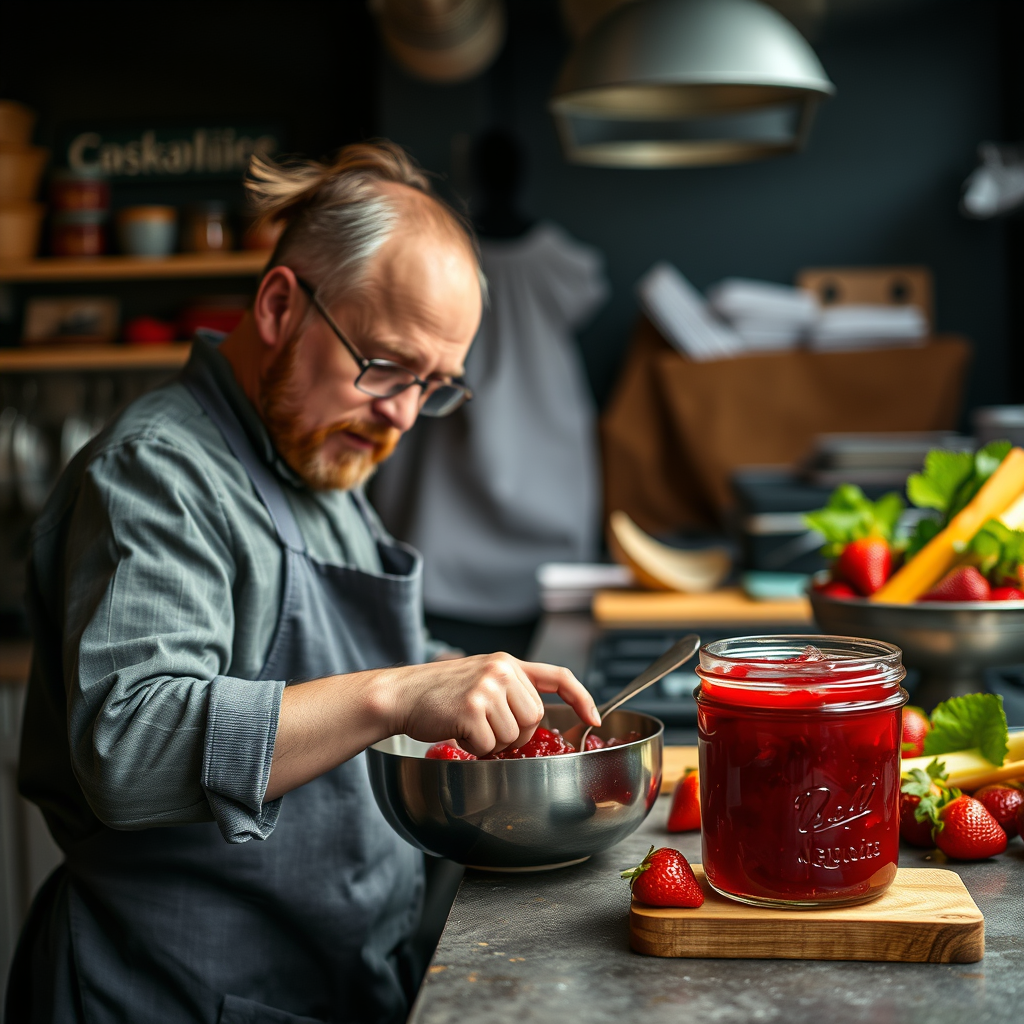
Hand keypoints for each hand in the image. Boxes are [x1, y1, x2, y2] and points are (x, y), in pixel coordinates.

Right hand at [385, 653, 599, 755]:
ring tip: (469, 727)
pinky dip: (475, 748)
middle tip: (487, 727)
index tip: (594, 718)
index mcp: (507, 662)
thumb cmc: (439, 694)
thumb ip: (510, 691)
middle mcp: (501, 670)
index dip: (581, 698)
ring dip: (494, 742)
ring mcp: (487, 688)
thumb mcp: (480, 679)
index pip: (558, 677)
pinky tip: (458, 733)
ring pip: (515, 735)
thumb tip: (537, 723)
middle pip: (535, 718)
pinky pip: (490, 745)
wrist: (401, 694)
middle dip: (516, 733)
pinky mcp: (472, 708)